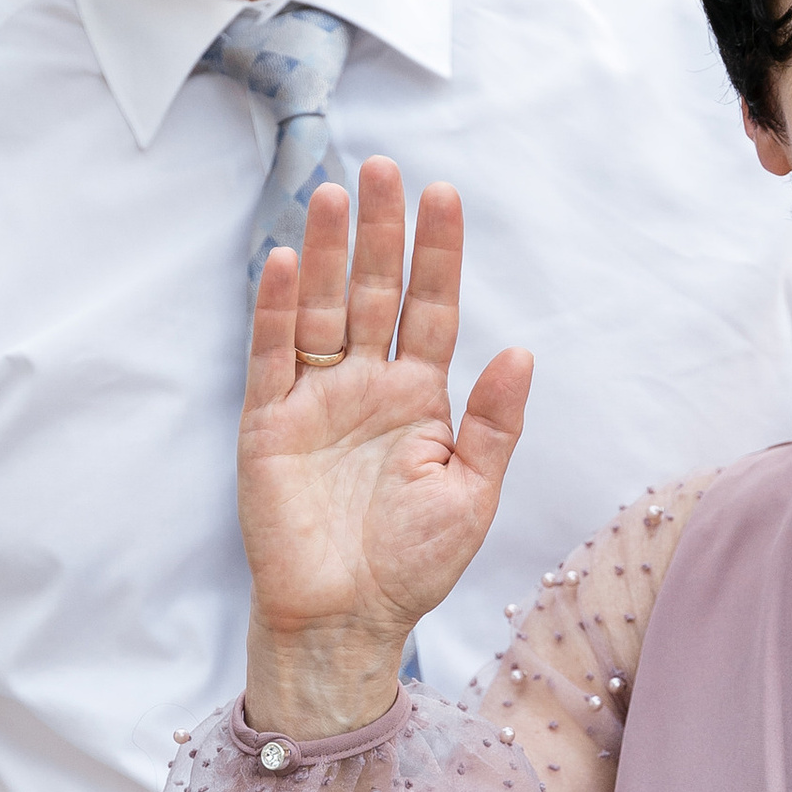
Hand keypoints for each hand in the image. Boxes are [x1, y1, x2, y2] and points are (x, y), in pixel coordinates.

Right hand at [240, 159, 531, 735]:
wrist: (347, 622)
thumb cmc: (412, 566)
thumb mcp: (471, 495)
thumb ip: (495, 424)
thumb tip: (522, 351)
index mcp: (420, 399)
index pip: (431, 309)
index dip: (437, 255)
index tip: (445, 195)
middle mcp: (367, 387)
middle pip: (374, 293)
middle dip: (381, 233)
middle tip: (386, 169)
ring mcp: (315, 400)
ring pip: (323, 310)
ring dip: (328, 253)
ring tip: (336, 193)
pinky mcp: (269, 424)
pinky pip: (273, 356)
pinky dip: (278, 310)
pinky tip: (288, 262)